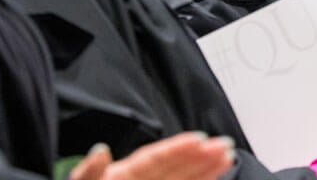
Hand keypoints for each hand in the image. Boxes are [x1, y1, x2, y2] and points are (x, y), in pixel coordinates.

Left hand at [69, 133, 235, 179]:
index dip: (177, 149)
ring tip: (227, 158)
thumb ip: (90, 174)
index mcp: (117, 178)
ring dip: (204, 172)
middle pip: (172, 168)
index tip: (200, 139)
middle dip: (200, 157)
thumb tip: (101, 150)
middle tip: (225, 146)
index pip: (153, 159)